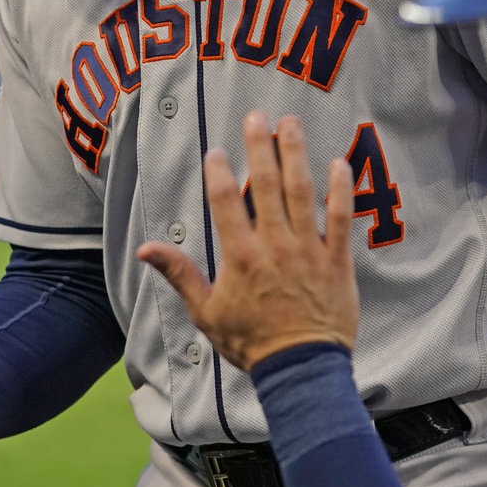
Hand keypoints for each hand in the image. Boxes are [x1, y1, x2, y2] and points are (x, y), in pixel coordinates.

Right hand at [138, 111, 357, 370]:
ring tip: (291, 123)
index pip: (226, 202)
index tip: (216, 150)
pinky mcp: (336, 259)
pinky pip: (341, 217)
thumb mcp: (206, 312)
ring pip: (302, 191)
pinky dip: (341, 189)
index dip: (219, 172)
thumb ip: (179, 275)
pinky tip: (339, 162)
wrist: (301, 369)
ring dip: (296, 154)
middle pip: (266, 185)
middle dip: (260, 146)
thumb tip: (145, 250)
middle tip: (256, 117)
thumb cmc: (251, 343)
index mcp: (240, 257)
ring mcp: (308, 249)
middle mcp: (274, 245)